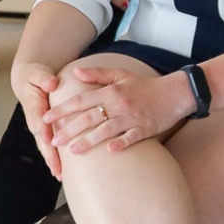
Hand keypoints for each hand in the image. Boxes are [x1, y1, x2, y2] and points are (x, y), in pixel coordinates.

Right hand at [11, 61, 61, 177]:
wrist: (29, 79)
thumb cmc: (35, 75)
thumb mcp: (38, 72)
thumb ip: (44, 77)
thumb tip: (51, 82)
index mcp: (34, 104)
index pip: (39, 118)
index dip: (44, 129)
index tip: (49, 140)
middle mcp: (35, 118)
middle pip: (41, 138)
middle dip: (49, 154)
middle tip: (57, 169)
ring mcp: (38, 125)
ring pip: (44, 145)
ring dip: (51, 159)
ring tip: (59, 174)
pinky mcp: (44, 128)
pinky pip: (48, 143)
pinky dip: (54, 156)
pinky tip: (61, 169)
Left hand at [41, 65, 193, 154]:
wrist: (177, 92)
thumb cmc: (147, 86)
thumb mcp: (122, 75)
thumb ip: (98, 74)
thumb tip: (75, 71)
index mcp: (112, 91)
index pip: (82, 100)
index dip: (62, 109)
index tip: (46, 118)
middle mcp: (120, 104)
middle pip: (90, 117)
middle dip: (69, 129)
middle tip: (52, 141)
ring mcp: (133, 117)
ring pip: (107, 130)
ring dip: (88, 141)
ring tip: (72, 151)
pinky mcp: (146, 128)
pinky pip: (132, 137)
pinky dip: (121, 143)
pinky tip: (109, 151)